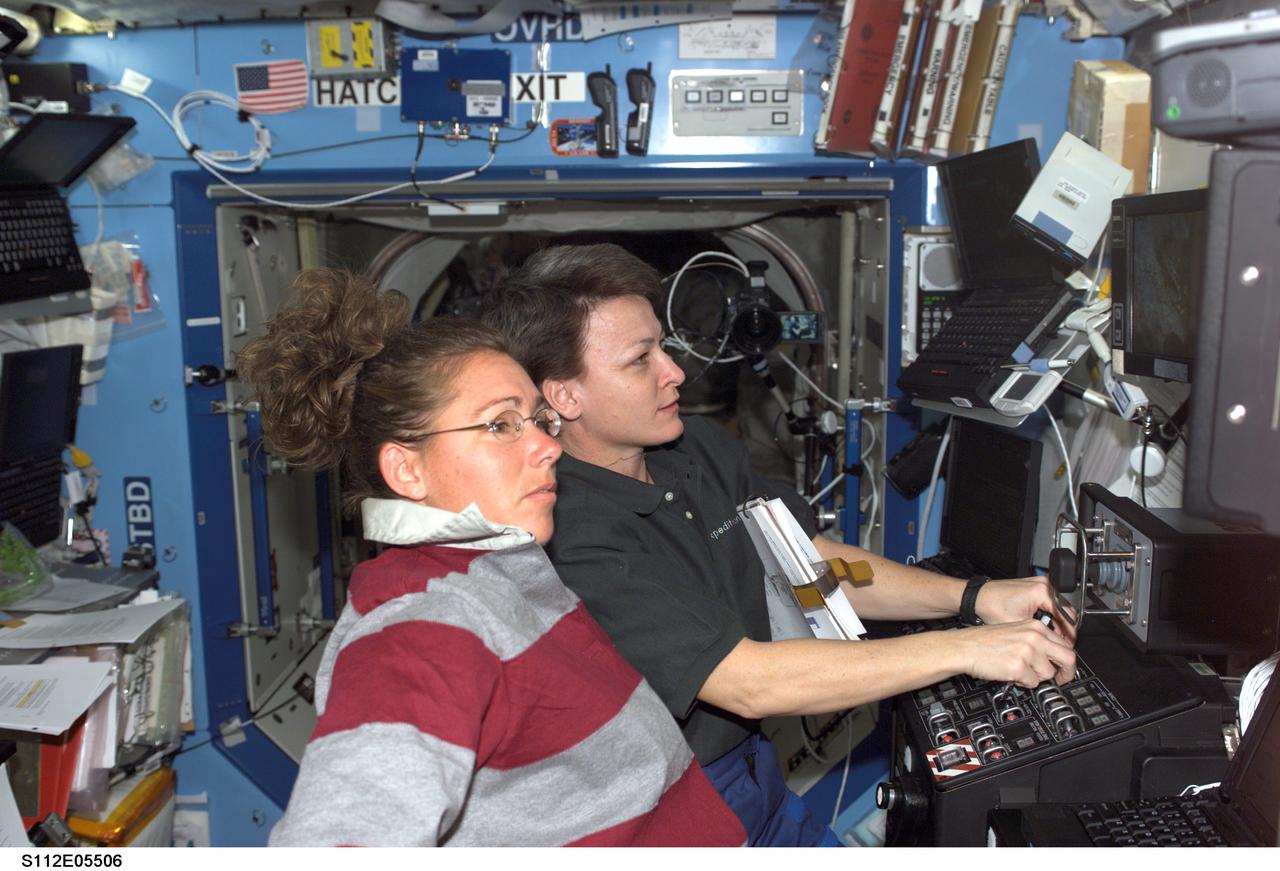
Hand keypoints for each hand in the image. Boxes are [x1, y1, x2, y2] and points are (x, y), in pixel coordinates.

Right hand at [953, 620, 1077, 687]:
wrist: (964, 647)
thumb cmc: (984, 640)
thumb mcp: (1015, 630)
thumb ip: (1036, 640)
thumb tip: (1053, 656)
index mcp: (1035, 626)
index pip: (1065, 643)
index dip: (1065, 659)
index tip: (1063, 667)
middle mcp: (1034, 637)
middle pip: (1068, 658)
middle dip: (1067, 673)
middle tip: (1061, 679)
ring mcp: (1027, 652)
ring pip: (1049, 674)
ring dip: (1037, 678)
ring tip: (1022, 672)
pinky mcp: (1018, 667)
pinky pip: (1032, 683)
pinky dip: (1023, 683)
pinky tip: (1012, 674)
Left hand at [976, 576, 1076, 644]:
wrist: (976, 597)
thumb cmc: (991, 606)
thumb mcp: (1019, 626)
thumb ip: (1040, 636)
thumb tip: (1054, 649)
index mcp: (1043, 592)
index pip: (1067, 617)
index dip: (1069, 636)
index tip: (1068, 648)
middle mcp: (1044, 585)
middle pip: (1066, 612)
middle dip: (1065, 631)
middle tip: (1061, 647)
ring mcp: (1040, 584)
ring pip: (1059, 609)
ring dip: (1057, 624)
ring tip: (1052, 640)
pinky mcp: (1035, 587)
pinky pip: (1050, 604)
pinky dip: (1049, 616)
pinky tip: (1044, 628)